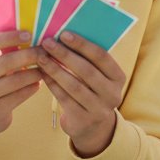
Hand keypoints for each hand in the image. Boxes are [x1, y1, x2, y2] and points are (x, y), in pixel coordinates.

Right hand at [0, 31, 41, 151]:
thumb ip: (1, 50)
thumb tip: (32, 32)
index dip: (10, 36)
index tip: (29, 34)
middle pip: (5, 61)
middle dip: (28, 54)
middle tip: (44, 51)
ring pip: (15, 80)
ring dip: (34, 72)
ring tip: (45, 67)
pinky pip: (19, 95)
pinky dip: (32, 87)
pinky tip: (39, 83)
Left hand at [38, 31, 125, 157]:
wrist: (93, 126)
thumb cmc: (91, 90)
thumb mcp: (98, 76)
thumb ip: (88, 59)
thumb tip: (64, 34)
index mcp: (118, 77)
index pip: (101, 57)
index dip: (82, 44)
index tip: (64, 33)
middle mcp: (112, 94)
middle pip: (87, 71)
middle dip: (65, 55)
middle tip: (47, 43)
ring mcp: (99, 109)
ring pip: (73, 86)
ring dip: (55, 69)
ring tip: (40, 57)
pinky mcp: (83, 120)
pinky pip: (64, 98)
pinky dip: (52, 84)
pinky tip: (42, 73)